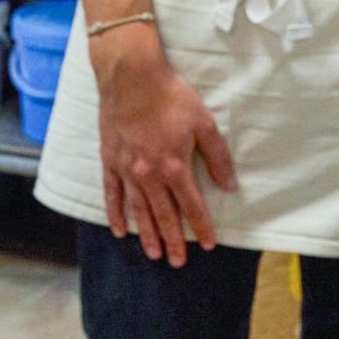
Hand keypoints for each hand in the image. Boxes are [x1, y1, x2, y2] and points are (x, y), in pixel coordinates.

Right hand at [92, 30, 235, 265]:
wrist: (130, 76)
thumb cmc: (170, 96)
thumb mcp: (203, 122)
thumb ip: (217, 157)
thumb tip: (229, 186)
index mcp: (175, 167)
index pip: (192, 206)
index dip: (201, 227)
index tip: (208, 245)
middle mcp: (149, 175)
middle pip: (164, 215)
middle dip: (173, 241)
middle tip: (178, 263)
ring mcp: (127, 170)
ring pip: (138, 210)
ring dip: (147, 234)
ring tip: (153, 254)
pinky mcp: (109, 161)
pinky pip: (112, 194)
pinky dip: (116, 214)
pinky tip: (120, 230)